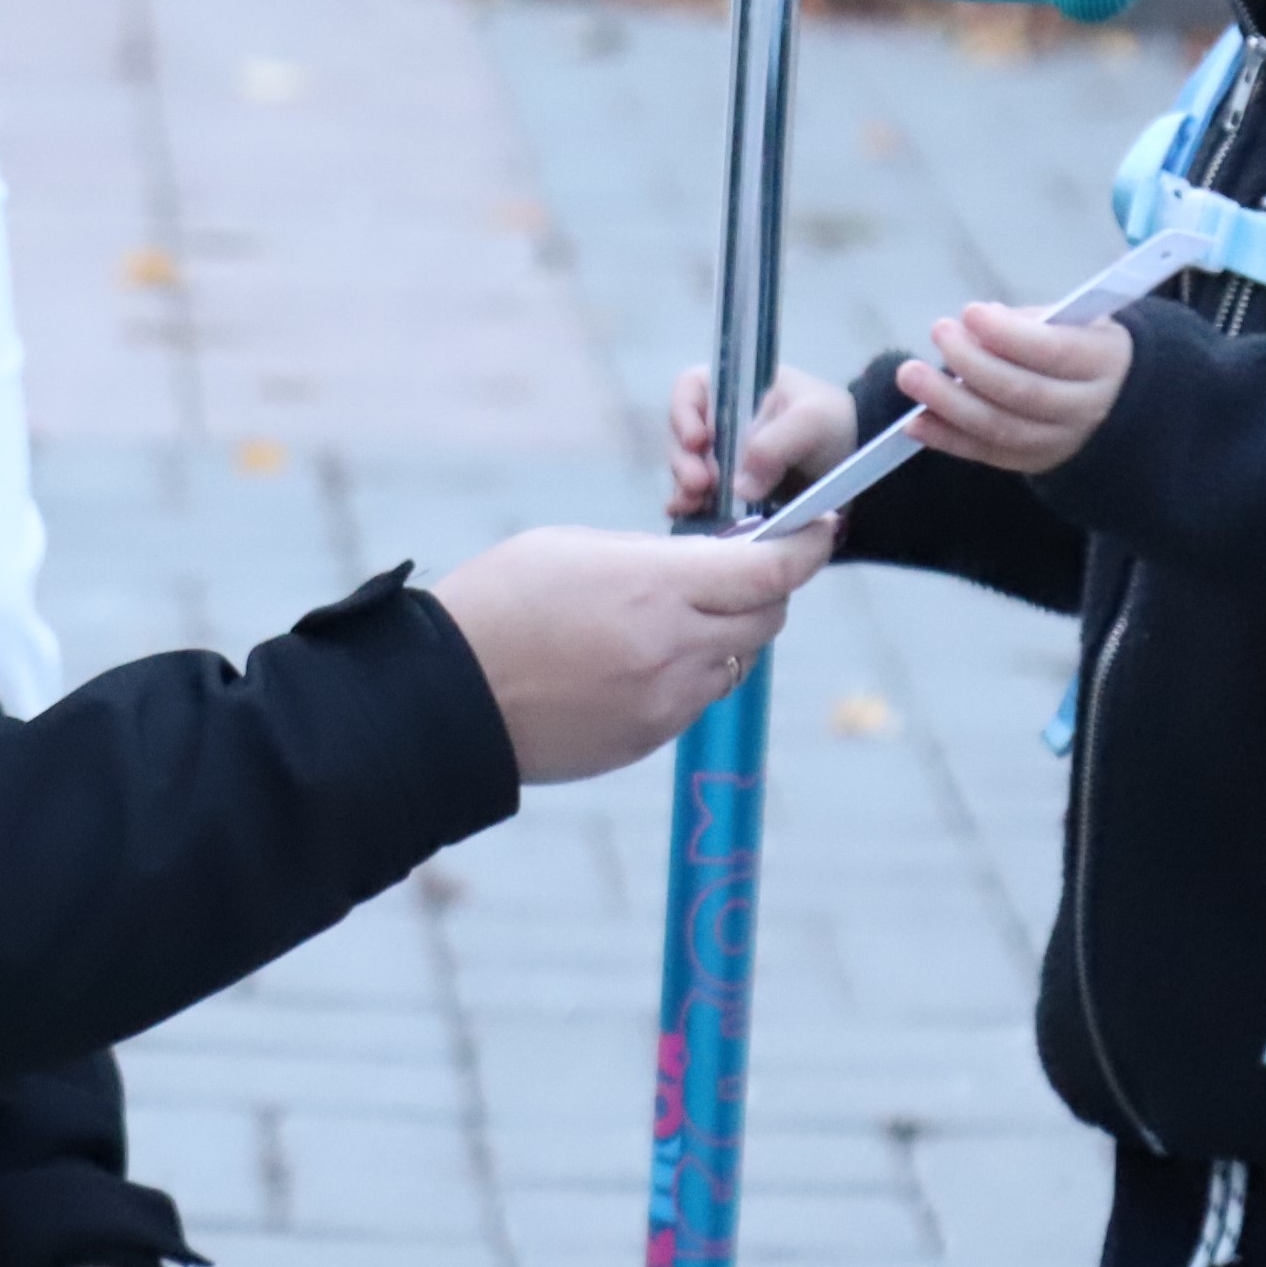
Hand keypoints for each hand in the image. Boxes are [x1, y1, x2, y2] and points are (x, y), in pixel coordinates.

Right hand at [429, 522, 832, 781]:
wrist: (446, 700)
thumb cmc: (498, 606)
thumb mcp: (573, 550)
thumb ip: (651, 555)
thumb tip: (705, 563)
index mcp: (655, 587)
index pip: (770, 570)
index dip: (807, 546)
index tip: (820, 527)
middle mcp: (672, 648)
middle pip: (768, 616)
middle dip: (765, 588)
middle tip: (737, 569)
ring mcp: (664, 701)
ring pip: (735, 660)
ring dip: (722, 634)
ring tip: (663, 618)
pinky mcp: (647, 739)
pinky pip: (694, 698)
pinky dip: (686, 673)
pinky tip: (631, 660)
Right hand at [665, 363, 858, 519]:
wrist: (858, 468)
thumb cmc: (834, 426)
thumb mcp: (813, 420)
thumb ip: (774, 444)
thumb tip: (739, 486)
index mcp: (736, 389)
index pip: (690, 388)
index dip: (683, 413)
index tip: (698, 442)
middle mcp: (721, 422)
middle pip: (682, 436)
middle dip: (684, 461)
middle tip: (700, 485)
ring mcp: (723, 459)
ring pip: (687, 470)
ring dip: (686, 489)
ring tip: (695, 505)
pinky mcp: (728, 492)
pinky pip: (700, 499)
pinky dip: (692, 509)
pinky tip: (692, 519)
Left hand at [895, 301, 1133, 474]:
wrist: (1116, 399)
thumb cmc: (1081, 345)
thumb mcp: (1073, 322)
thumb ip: (1030, 322)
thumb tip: (979, 325)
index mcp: (1103, 362)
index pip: (1054, 351)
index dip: (1008, 334)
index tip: (969, 312)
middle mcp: (1086, 409)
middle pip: (1023, 392)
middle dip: (972, 363)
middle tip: (939, 331)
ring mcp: (1059, 442)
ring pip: (1000, 427)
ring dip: (949, 402)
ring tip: (911, 375)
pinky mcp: (1032, 462)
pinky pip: (985, 453)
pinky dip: (946, 438)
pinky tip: (913, 422)